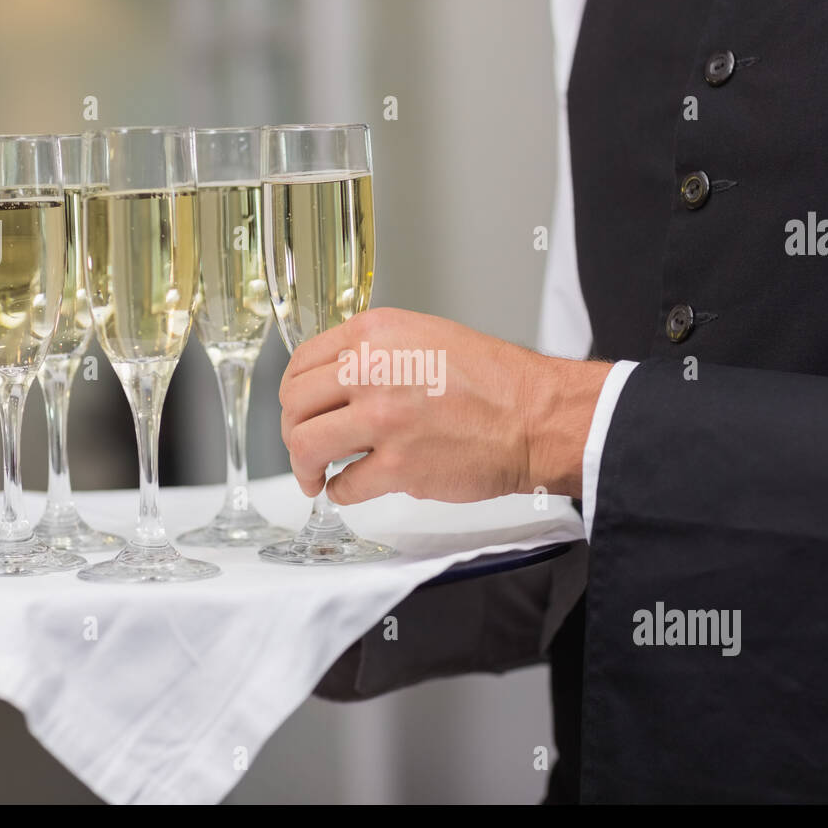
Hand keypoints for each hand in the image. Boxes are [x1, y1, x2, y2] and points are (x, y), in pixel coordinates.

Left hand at [278, 307, 612, 504]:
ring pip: (306, 446)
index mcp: (376, 335)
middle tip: (305, 447)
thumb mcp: (426, 336)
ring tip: (316, 476)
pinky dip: (342, 492)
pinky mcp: (397, 467)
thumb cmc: (494, 381)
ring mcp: (382, 420)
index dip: (294, 394)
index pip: (302, 363)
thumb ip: (375, 352)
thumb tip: (334, 381)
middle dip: (293, 431)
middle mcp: (372, 371)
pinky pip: (344, 486)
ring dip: (305, 467)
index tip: (299, 410)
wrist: (535, 417)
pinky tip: (353, 487)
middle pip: (295, 406)